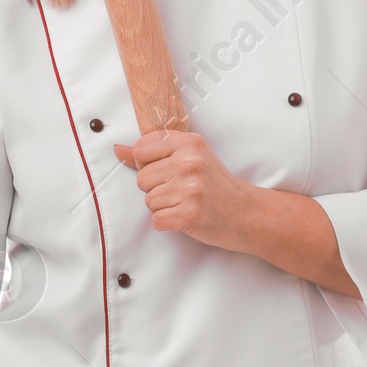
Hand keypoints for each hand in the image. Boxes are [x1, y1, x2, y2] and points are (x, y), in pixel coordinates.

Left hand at [112, 130, 361, 296]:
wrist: (248, 214)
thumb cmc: (218, 187)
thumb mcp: (191, 160)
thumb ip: (153, 153)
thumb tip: (118, 149)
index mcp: (190, 143)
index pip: (142, 149)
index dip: (149, 164)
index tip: (170, 171)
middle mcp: (189, 163)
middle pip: (142, 179)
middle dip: (157, 190)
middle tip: (183, 192)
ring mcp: (190, 189)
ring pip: (149, 201)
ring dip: (164, 208)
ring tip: (187, 204)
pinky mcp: (189, 215)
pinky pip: (157, 220)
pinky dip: (169, 223)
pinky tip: (187, 218)